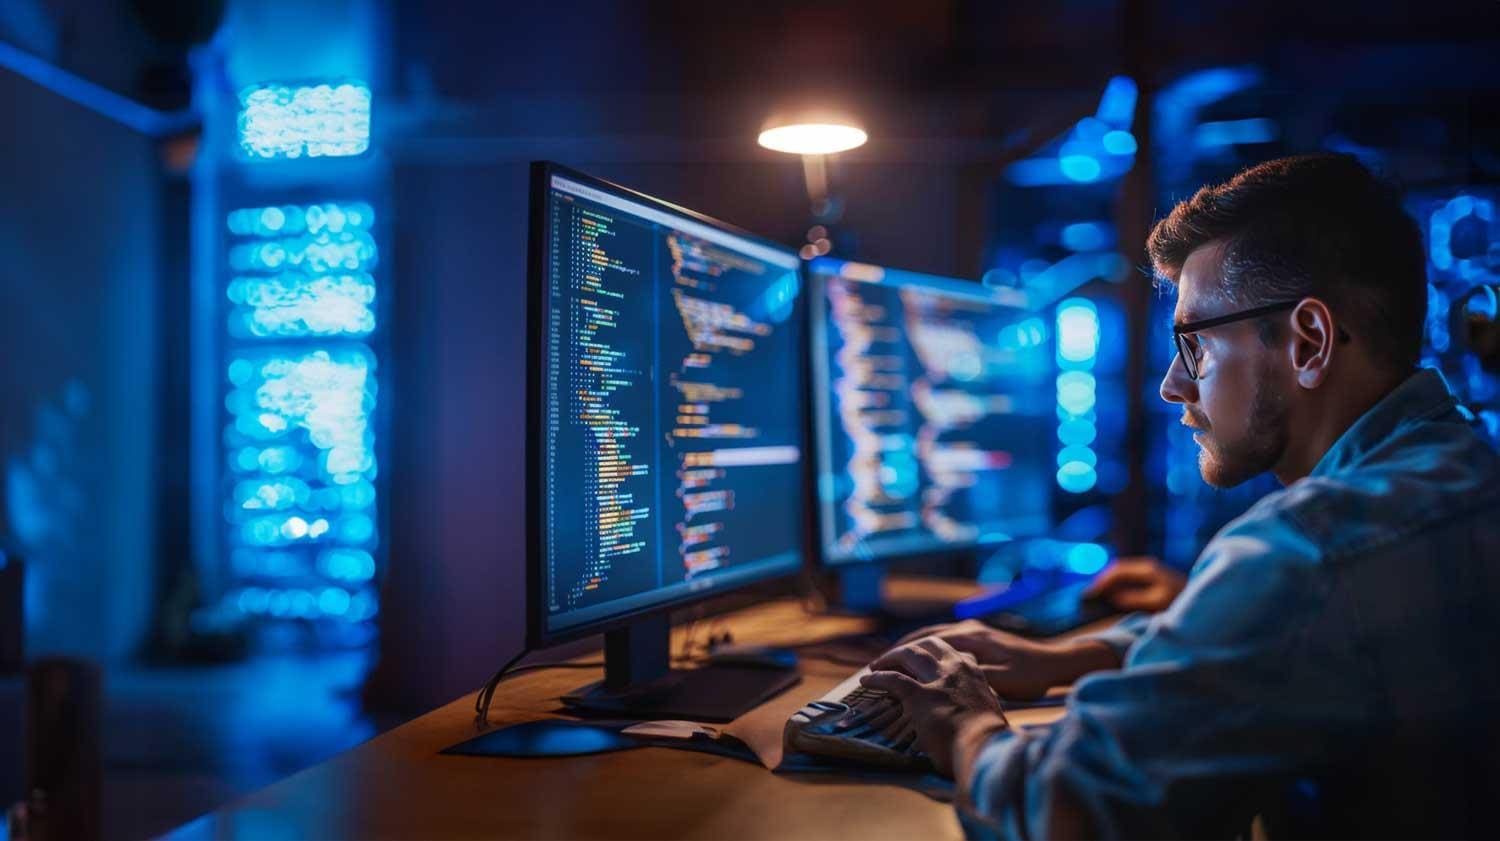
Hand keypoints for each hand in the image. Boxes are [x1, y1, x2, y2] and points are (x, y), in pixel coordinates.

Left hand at [860, 637, 1008, 777]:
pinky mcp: (919, 694)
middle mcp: (957, 669)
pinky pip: (892, 679)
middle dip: (912, 648)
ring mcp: (938, 679)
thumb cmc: (990, 741)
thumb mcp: (989, 715)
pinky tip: (867, 680)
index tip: (930, 662)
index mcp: (976, 675)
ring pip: (910, 654)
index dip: (939, 656)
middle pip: (931, 645)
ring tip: (877, 664)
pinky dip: (877, 678)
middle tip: (897, 656)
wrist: (987, 748)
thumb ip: (977, 709)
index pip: (957, 654)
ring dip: (892, 656)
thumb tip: (969, 719)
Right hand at [893, 619, 1115, 699]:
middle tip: (877, 665)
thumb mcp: (1001, 679)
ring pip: (932, 635)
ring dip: (910, 646)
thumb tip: (937, 677)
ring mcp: (974, 632)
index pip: (923, 643)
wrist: (1056, 663)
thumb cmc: (1030, 675)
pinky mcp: (980, 638)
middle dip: (898, 649)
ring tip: (890, 661)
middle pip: (924, 635)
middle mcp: (968, 629)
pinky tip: (920, 659)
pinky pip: (943, 639)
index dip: (899, 656)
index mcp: (970, 637)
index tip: (878, 668)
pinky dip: (925, 646)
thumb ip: (969, 674)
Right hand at [1082, 556, 1186, 612]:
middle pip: (1118, 570)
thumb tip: (1111, 595)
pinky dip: (1120, 587)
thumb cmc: (1181, 604)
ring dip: (1111, 585)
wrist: (1208, 606)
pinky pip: (1131, 579)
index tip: (1089, 595)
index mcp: (1147, 569)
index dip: (1101, 582)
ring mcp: (1153, 571)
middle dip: (1103, 582)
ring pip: (1123, 574)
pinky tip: (1116, 599)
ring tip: (1099, 599)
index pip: (1116, 571)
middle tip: (1089, 597)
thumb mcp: (1155, 602)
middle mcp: (1149, 566)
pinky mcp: (1156, 579)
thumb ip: (1131, 598)